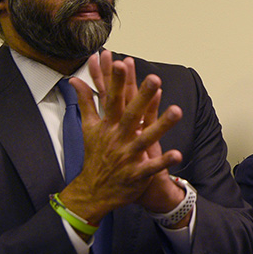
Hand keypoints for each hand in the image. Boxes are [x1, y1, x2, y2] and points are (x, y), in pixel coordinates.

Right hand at [61, 53, 183, 223]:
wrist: (93, 191)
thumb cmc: (95, 156)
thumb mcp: (89, 128)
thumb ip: (85, 102)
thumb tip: (74, 80)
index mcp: (108, 125)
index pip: (113, 99)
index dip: (116, 81)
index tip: (120, 62)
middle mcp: (118, 138)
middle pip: (132, 114)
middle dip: (143, 96)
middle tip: (155, 78)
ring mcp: (127, 156)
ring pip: (146, 138)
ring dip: (161, 126)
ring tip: (178, 111)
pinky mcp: (136, 174)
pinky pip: (151, 167)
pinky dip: (163, 162)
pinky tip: (178, 154)